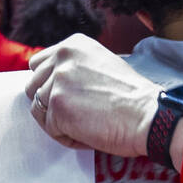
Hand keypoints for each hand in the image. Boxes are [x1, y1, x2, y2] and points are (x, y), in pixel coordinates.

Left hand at [26, 33, 160, 154]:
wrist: (148, 115)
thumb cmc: (132, 98)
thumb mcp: (101, 65)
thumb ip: (75, 67)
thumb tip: (53, 82)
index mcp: (73, 45)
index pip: (39, 65)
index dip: (51, 85)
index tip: (71, 97)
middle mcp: (62, 57)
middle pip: (33, 86)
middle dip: (51, 104)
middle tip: (81, 114)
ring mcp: (57, 81)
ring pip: (39, 109)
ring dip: (59, 122)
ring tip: (87, 124)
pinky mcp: (57, 106)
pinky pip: (50, 128)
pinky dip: (67, 137)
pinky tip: (90, 133)